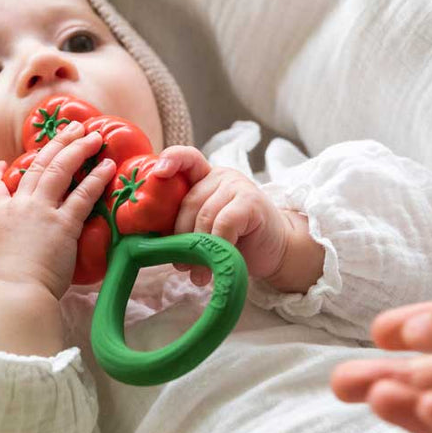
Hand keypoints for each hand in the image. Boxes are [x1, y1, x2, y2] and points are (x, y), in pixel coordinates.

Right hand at [0, 121, 115, 300]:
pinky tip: (107, 166)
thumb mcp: (0, 257)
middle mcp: (20, 206)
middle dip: (56, 143)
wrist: (16, 290)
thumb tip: (18, 252)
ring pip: (60, 169)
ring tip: (92, 136)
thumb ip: (11, 245)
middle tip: (73, 128)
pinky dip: (96, 178)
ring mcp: (42, 212)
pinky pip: (83, 194)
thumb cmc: (10, 283)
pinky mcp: (64, 224)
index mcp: (0, 216)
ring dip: (77, 149)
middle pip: (38, 166)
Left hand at [154, 147, 290, 285]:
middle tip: (180, 265)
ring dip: (198, 249)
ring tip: (198, 274)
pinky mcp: (251, 202)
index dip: (171, 160)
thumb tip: (154, 244)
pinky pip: (223, 224)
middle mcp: (221, 176)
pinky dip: (217, 246)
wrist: (277, 249)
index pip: (187, 158)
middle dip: (181, 237)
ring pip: (205, 216)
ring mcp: (238, 186)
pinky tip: (216, 265)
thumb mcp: (207, 228)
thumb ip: (186, 224)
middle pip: (189, 202)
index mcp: (205, 178)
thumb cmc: (238, 240)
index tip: (157, 173)